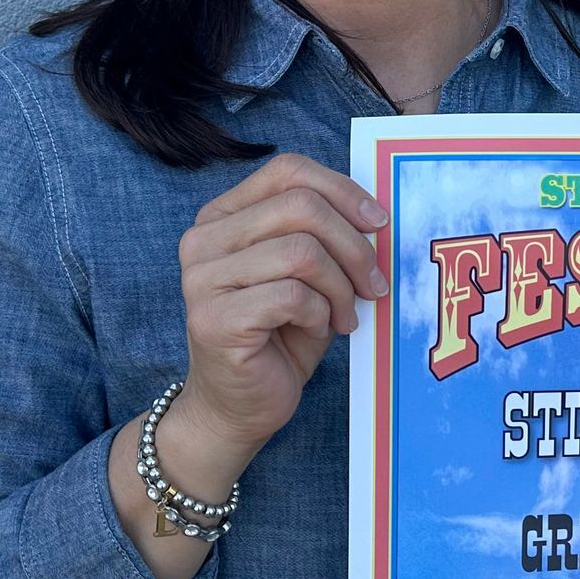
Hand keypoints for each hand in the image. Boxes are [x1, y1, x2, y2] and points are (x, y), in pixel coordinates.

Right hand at [173, 152, 388, 455]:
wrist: (239, 407)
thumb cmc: (279, 337)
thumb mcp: (307, 275)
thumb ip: (326, 237)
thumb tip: (375, 213)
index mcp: (222, 217)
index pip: (287, 171)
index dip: (342, 190)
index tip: (378, 223)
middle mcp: (202, 240)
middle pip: (301, 207)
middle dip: (353, 246)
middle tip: (373, 285)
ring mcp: (201, 280)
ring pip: (302, 252)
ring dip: (340, 287)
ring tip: (345, 315)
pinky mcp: (214, 319)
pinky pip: (293, 296)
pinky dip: (321, 313)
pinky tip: (319, 329)